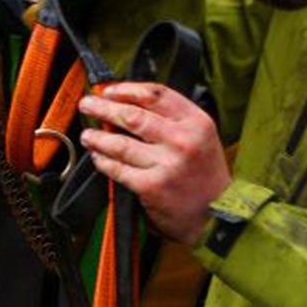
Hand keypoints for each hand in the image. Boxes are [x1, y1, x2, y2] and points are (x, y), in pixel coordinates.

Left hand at [78, 80, 229, 245]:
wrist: (219, 217)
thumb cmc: (205, 175)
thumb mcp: (201, 137)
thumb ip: (171, 120)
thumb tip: (126, 103)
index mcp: (196, 121)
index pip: (155, 94)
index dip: (126, 89)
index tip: (109, 90)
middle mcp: (183, 140)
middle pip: (133, 115)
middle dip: (103, 108)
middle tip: (87, 105)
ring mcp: (167, 163)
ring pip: (120, 143)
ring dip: (97, 137)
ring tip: (87, 135)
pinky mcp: (152, 186)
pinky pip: (118, 169)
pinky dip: (103, 161)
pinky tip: (98, 157)